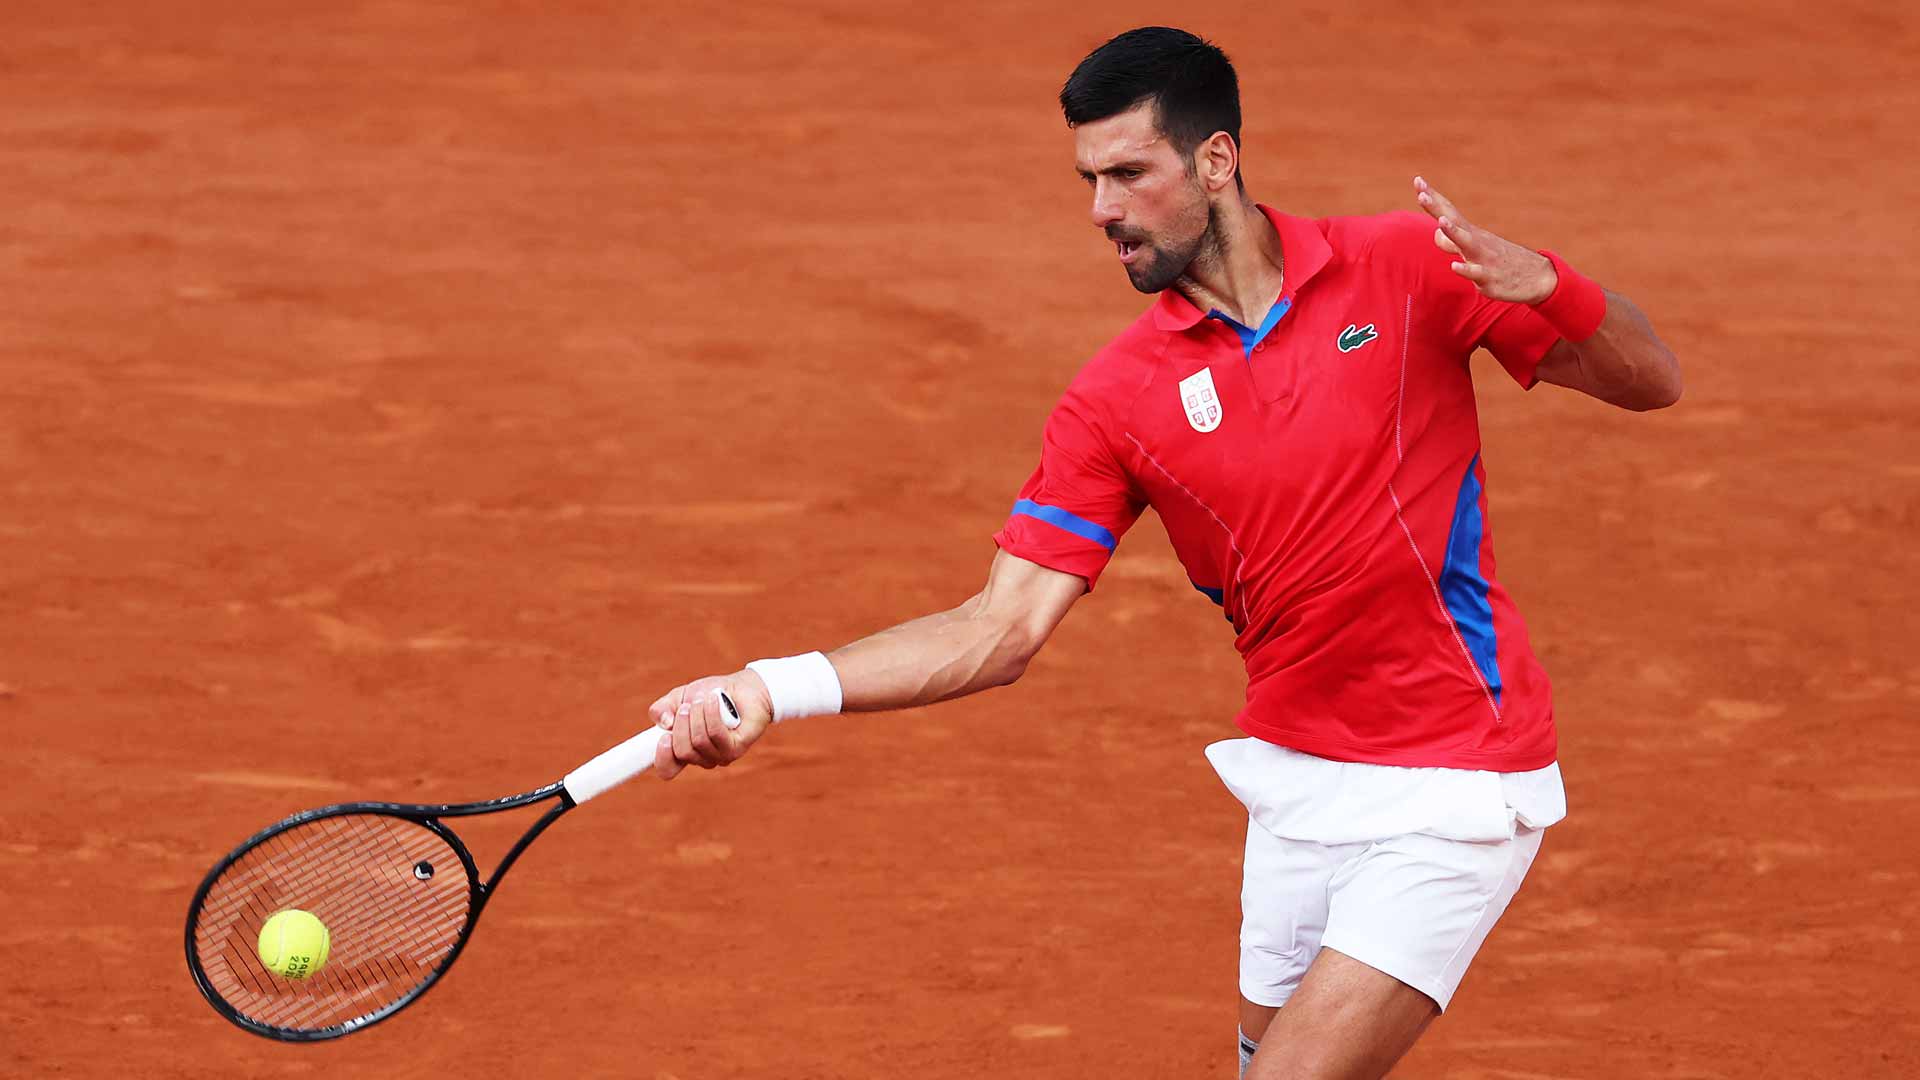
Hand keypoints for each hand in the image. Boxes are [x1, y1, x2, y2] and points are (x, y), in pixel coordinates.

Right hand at [646, 670, 774, 779]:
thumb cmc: (711, 695)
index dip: (661, 758)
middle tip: (687, 706)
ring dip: (698, 715)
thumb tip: (664, 723)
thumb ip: (663, 708)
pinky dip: (711, 714)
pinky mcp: (736, 748)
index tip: (663, 737)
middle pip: (683, 752)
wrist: (743, 687)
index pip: (667, 769)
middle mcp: (702, 757)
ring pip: (699, 742)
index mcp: (685, 749)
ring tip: (704, 698)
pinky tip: (713, 700)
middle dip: (682, 724)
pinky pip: (716, 734)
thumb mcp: (680, 697)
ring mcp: (720, 755)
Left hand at [1413, 176, 1556, 304]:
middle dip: (1436, 207)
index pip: (1448, 211)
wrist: (1537, 277)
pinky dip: (1465, 269)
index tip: (1418, 180)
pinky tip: (1454, 265)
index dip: (1433, 198)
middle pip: (1453, 220)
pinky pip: (1476, 273)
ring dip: (1453, 232)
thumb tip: (1435, 233)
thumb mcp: (1473, 250)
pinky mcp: (1490, 277)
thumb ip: (1451, 243)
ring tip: (1441, 221)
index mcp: (1470, 233)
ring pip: (1466, 243)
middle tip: (1422, 192)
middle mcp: (1476, 241)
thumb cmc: (1499, 262)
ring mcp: (1483, 258)